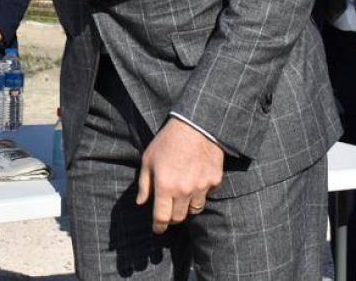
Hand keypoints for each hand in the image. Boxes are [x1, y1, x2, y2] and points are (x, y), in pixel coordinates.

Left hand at [136, 119, 224, 233]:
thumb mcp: (148, 159)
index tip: (157, 229)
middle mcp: (183, 190)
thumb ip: (144, 183)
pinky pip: (207, 196)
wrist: (196, 125)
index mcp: (164, 186)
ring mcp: (201, 187)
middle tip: (169, 212)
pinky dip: (201, 194)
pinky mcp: (214, 181)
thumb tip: (140, 202)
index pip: (161, 217)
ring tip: (182, 197)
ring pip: (194, 210)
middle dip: (172, 218)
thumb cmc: (168, 141)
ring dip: (186, 207)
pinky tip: (195, 182)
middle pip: (178, 218)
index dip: (158, 227)